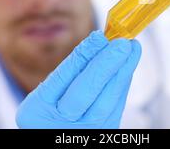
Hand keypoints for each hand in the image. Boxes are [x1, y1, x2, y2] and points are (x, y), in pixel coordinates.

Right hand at [16, 30, 141, 127]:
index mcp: (37, 109)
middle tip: (123, 43)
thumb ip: (70, 70)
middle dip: (106, 64)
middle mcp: (57, 124)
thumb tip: (100, 41)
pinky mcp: (102, 133)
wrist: (58, 133)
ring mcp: (82, 132)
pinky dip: (121, 85)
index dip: (84, 55)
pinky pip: (114, 109)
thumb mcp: (46, 93)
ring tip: (132, 49)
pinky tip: (128, 66)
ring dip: (121, 73)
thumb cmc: (49, 112)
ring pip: (105, 103)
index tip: (100, 36)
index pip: (63, 77)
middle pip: (84, 93)